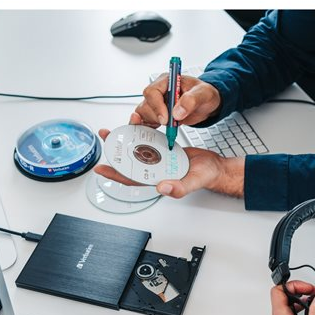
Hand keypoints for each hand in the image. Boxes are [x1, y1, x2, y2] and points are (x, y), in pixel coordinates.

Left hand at [94, 113, 244, 198]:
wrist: (214, 166)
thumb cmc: (204, 176)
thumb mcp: (192, 182)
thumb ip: (178, 188)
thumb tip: (161, 187)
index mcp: (156, 179)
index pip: (131, 178)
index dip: (115, 173)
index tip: (101, 167)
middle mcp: (154, 169)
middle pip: (130, 161)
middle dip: (115, 151)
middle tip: (105, 138)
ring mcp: (158, 159)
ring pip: (137, 150)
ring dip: (125, 140)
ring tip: (114, 130)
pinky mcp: (164, 149)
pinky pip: (148, 141)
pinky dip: (140, 134)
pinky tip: (134, 126)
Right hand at [137, 74, 221, 126]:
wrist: (206, 104)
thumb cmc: (204, 94)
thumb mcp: (203, 93)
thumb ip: (191, 100)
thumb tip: (177, 112)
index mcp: (167, 81)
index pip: (152, 92)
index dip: (157, 106)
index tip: (166, 118)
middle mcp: (159, 91)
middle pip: (146, 104)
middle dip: (156, 116)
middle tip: (170, 123)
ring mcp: (156, 103)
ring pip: (144, 113)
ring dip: (154, 122)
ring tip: (169, 124)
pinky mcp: (157, 114)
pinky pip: (145, 120)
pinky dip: (147, 126)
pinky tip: (152, 130)